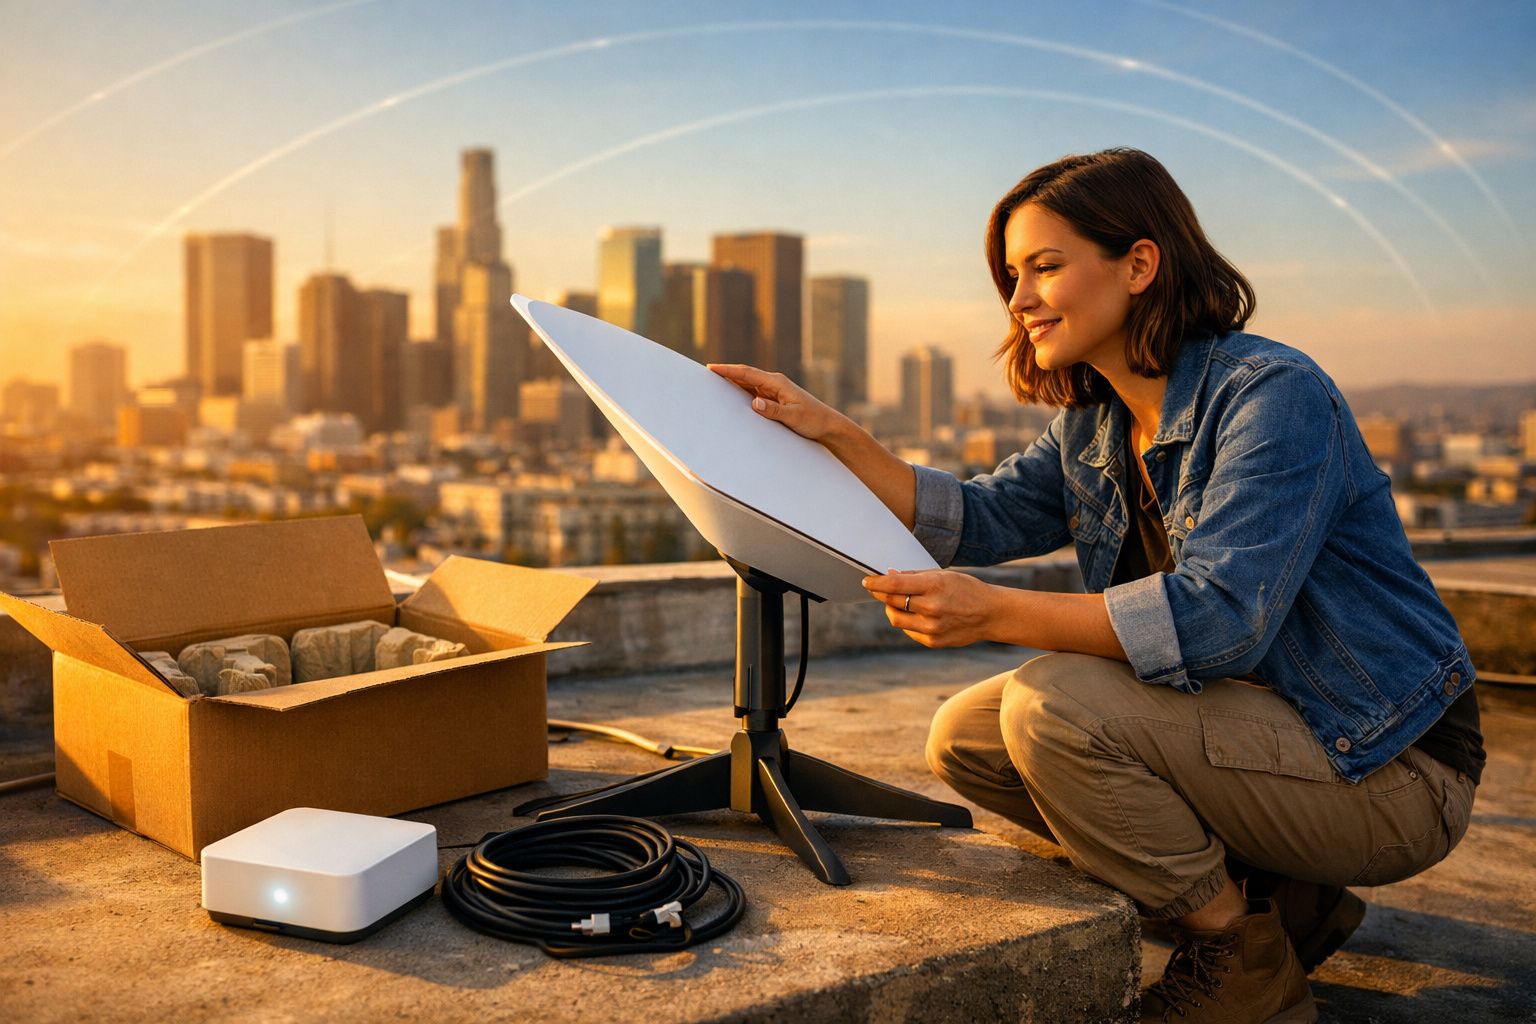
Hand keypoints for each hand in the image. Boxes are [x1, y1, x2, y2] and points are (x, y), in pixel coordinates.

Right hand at [707, 363, 844, 442]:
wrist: (827, 425)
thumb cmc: (812, 420)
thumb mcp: (793, 416)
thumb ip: (773, 410)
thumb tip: (754, 402)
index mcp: (777, 382)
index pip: (747, 373)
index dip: (728, 370)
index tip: (711, 368)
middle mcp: (773, 383)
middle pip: (744, 375)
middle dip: (725, 372)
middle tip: (705, 373)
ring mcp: (773, 391)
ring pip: (747, 384)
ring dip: (730, 382)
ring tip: (712, 383)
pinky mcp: (774, 400)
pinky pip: (752, 393)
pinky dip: (739, 392)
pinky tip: (729, 396)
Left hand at [862, 569, 998, 647]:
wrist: (990, 614)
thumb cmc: (966, 589)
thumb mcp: (943, 575)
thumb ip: (914, 576)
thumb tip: (889, 575)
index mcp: (934, 585)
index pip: (894, 585)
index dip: (876, 583)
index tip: (867, 581)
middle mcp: (931, 607)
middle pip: (891, 601)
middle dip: (880, 594)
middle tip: (876, 589)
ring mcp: (931, 627)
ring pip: (895, 618)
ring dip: (890, 608)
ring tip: (895, 602)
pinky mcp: (933, 641)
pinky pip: (908, 630)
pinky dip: (906, 620)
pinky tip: (914, 613)